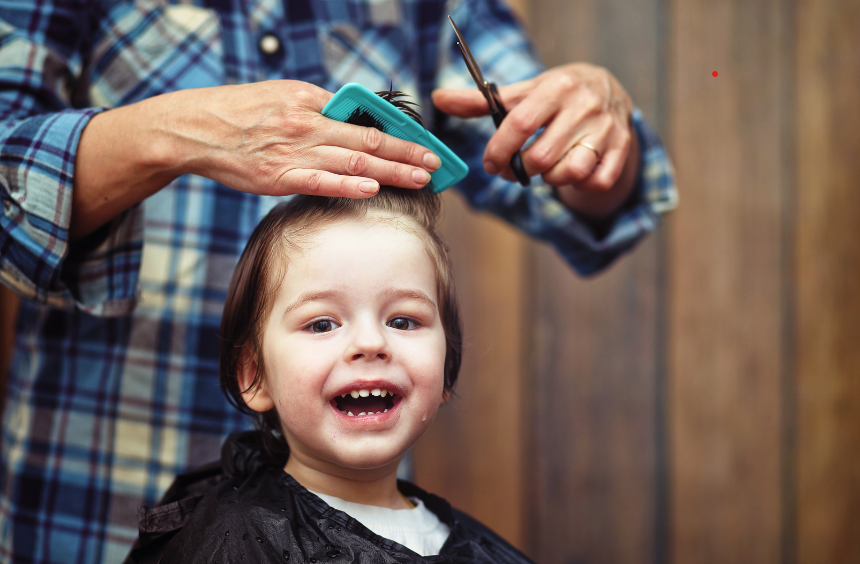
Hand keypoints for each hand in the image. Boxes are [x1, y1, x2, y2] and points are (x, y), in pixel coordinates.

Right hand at [172, 80, 439, 196]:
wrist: (196, 129)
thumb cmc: (241, 113)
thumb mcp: (283, 98)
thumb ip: (318, 111)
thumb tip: (352, 123)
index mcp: (311, 101)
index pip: (365, 116)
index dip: (399, 131)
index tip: (423, 142)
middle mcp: (307, 124)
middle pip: (368, 138)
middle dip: (407, 152)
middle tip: (435, 162)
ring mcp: (294, 151)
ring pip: (353, 160)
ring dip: (391, 170)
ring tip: (420, 177)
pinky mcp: (278, 177)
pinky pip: (320, 180)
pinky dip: (348, 183)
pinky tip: (373, 187)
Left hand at [432, 63, 639, 218]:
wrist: (609, 88)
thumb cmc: (554, 95)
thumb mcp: (522, 92)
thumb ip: (480, 101)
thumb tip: (438, 99)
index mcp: (556, 87)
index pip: (520, 124)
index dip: (499, 150)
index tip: (490, 164)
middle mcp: (585, 105)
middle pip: (541, 156)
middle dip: (522, 170)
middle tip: (515, 169)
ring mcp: (607, 128)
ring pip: (570, 172)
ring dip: (550, 179)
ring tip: (545, 169)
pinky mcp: (622, 149)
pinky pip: (595, 182)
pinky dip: (579, 185)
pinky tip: (571, 173)